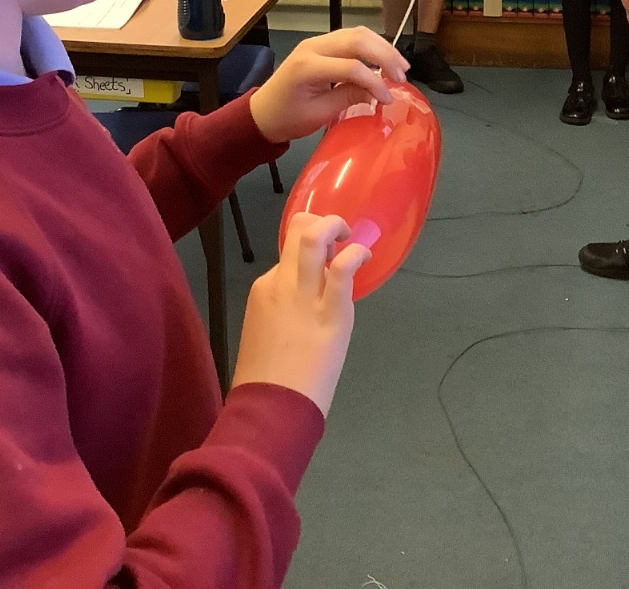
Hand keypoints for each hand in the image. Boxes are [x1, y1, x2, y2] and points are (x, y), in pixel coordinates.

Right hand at [232, 212, 367, 415]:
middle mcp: (281, 282)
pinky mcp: (331, 310)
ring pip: (314, 236)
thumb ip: (281, 309)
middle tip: (339, 234)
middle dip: (321, 222)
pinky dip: (357, 254)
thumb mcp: (263, 331)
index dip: (308, 255)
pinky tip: (365, 257)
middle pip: (297, 230)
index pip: (287, 255)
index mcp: (264, 289)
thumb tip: (306, 300)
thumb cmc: (265, 379)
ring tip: (350, 236)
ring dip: (336, 226)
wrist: (270, 405)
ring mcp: (304, 294)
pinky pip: (343, 267)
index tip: (324, 264)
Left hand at [248, 26, 408, 142]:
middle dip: (385, 56)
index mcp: (308, 66)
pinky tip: (383, 60)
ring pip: (357, 33)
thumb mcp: (320, 114)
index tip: (388, 99)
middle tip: (402, 75)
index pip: (352, 66)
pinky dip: (370, 46)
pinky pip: (350, 37)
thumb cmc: (288, 117)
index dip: (375, 82)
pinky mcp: (321, 44)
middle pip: (357, 40)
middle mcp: (313, 47)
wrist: (263, 112)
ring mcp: (316, 42)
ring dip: (381, 47)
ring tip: (399, 66)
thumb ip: (350, 97)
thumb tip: (378, 92)